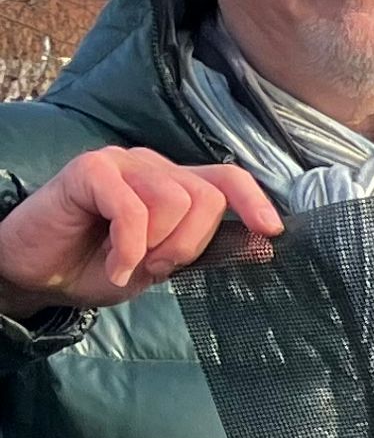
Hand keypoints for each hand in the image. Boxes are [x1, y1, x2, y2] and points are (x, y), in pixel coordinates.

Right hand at [0, 148, 283, 314]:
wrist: (38, 273)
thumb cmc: (97, 265)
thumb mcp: (162, 266)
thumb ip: (206, 251)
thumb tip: (263, 243)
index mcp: (174, 184)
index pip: (228, 177)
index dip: (254, 200)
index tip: (271, 231)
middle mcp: (151, 166)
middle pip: (207, 197)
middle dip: (189, 244)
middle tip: (156, 267)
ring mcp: (120, 164)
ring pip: (174, 200)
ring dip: (157, 246)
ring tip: (130, 263)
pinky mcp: (89, 170)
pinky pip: (132, 209)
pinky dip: (129, 248)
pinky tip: (115, 268)